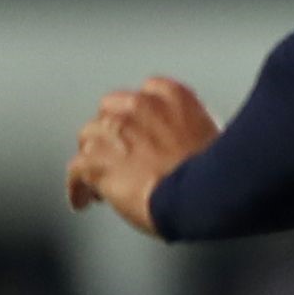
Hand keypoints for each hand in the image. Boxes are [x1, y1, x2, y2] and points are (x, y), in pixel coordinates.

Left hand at [64, 77, 217, 235]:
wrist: (205, 197)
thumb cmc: (217, 175)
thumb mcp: (215, 137)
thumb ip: (188, 129)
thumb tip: (183, 145)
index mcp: (170, 95)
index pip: (142, 95)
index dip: (139, 117)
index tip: (141, 133)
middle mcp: (137, 106)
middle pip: (108, 114)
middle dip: (112, 136)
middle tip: (122, 159)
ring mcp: (113, 131)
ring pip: (88, 141)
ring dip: (95, 160)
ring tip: (103, 183)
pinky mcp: (96, 161)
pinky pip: (76, 172)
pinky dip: (78, 188)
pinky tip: (84, 199)